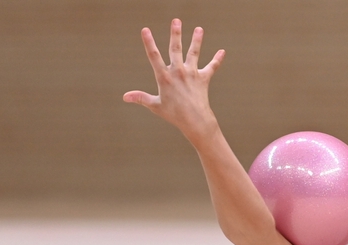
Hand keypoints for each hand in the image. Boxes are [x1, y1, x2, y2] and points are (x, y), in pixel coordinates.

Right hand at [123, 20, 225, 142]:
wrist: (195, 121)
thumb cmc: (174, 115)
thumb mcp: (155, 106)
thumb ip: (141, 98)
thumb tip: (125, 97)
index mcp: (164, 77)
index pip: (154, 57)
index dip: (149, 43)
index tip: (145, 30)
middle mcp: (178, 72)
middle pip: (176, 49)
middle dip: (175, 34)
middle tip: (176, 21)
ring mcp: (192, 74)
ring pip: (194, 53)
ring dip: (197, 40)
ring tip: (199, 29)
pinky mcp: (203, 79)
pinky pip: (212, 67)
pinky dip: (217, 60)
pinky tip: (222, 52)